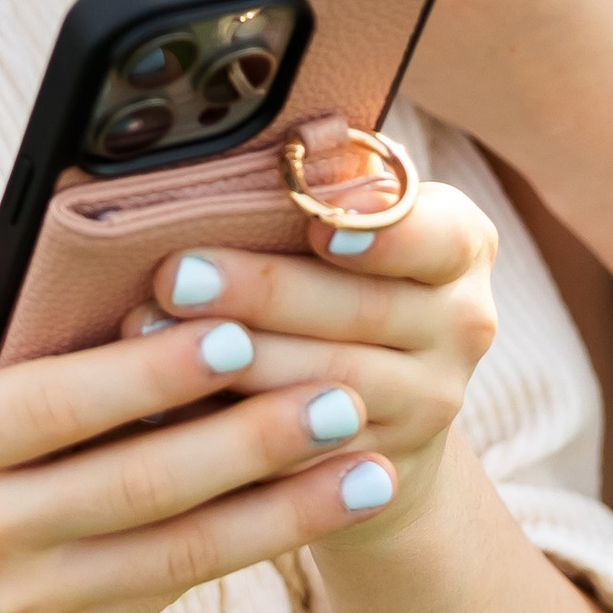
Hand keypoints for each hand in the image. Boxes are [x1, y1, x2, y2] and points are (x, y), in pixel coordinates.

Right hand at [0, 241, 407, 612]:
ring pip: (176, 551)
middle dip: (252, 438)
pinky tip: (311, 516)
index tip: (235, 332)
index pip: (58, 404)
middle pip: (139, 481)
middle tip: (346, 392)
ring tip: (372, 469)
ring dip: (283, 510)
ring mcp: (26, 604)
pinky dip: (241, 552)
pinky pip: (163, 592)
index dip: (150, 374)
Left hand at [122, 172, 499, 547]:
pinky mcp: (377, 475)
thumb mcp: (357, 226)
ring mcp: (427, 407)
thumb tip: (282, 137)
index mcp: (460, 249)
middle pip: (361, 310)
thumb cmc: (343, 282)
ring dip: (235, 363)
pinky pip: (298, 455)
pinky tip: (163, 406)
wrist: (387, 417)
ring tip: (151, 333)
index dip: (380, 234)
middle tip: (178, 274)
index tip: (318, 224)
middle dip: (262, 292)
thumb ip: (330, 188)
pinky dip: (226, 430)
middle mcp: (462, 326)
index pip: (435, 235)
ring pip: (327, 387)